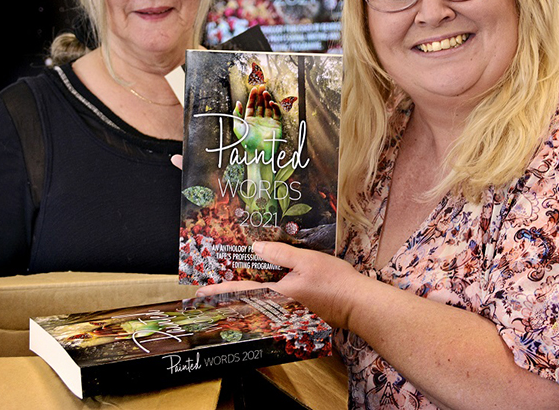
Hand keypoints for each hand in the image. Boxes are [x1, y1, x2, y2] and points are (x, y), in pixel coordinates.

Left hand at [197, 241, 367, 328]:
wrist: (357, 303)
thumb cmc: (334, 281)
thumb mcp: (306, 261)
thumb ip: (280, 254)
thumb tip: (256, 247)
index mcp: (278, 295)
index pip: (242, 291)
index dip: (220, 290)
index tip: (201, 292)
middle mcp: (279, 307)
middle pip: (247, 303)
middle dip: (227, 297)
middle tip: (208, 294)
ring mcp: (289, 311)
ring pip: (258, 305)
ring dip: (241, 298)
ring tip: (226, 291)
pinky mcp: (298, 310)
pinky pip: (272, 304)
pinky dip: (259, 298)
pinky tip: (258, 291)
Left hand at [233, 84, 282, 160]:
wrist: (258, 152)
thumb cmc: (247, 141)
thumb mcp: (237, 127)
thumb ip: (236, 114)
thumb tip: (238, 102)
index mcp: (250, 120)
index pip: (252, 105)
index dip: (253, 97)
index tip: (254, 89)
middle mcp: (259, 120)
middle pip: (260, 104)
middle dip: (261, 95)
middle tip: (262, 86)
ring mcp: (268, 122)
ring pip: (268, 107)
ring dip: (267, 99)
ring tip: (265, 92)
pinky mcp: (276, 125)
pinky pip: (276, 113)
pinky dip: (275, 107)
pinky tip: (271, 102)